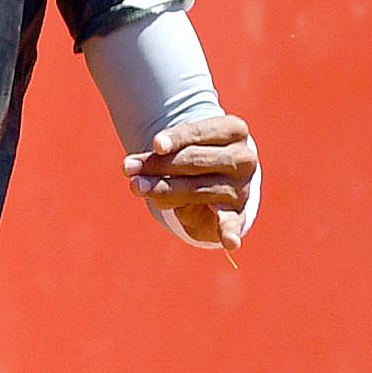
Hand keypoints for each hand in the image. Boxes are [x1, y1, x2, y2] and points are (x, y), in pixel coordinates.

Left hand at [127, 112, 256, 249]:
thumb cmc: (194, 154)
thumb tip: (134, 169)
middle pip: (196, 161)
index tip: (156, 144)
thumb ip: (161, 155)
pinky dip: (231, 232)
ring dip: (164, 190)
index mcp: (233, 130)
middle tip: (128, 169)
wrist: (217, 177)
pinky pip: (233, 223)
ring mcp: (242, 187)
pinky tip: (230, 242)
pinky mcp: (237, 213)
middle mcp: (243, 158)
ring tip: (137, 188)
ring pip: (198, 189)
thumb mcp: (181, 146)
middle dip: (159, 165)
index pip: (200, 132)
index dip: (177, 139)